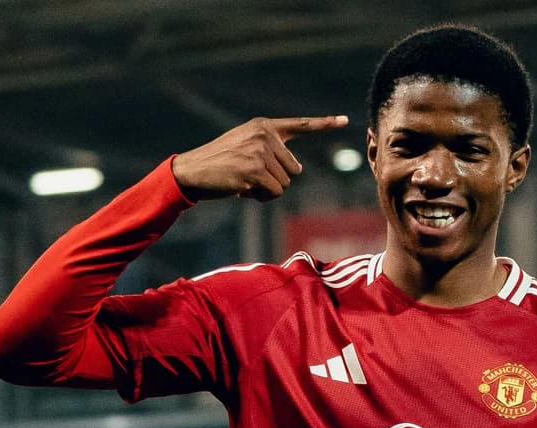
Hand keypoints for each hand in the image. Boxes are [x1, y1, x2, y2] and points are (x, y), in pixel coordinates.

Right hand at [171, 115, 348, 201]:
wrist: (192, 171)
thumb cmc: (220, 162)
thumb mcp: (245, 145)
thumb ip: (271, 150)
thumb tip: (298, 168)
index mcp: (263, 126)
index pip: (299, 125)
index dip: (324, 124)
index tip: (345, 120)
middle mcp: (264, 136)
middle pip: (293, 169)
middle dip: (275, 179)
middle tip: (249, 176)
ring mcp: (259, 153)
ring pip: (285, 183)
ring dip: (267, 190)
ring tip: (244, 182)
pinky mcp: (255, 171)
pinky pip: (274, 193)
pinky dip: (261, 197)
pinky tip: (243, 191)